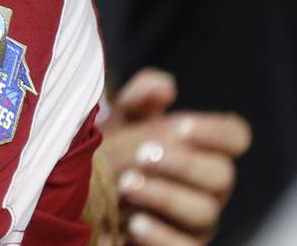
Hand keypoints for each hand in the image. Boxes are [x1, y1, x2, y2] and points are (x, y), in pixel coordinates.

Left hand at [99, 68, 251, 244]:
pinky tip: (133, 222)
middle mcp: (208, 186)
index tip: (179, 125)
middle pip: (222, 175)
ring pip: (204, 211)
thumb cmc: (111, 151)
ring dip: (164, 196)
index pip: (235, 136)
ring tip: (126, 184)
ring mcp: (197, 221)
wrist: (83, 194)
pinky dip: (161, 236)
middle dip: (184, 163)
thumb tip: (166, 87)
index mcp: (202, 149)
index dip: (215, 130)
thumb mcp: (119, 121)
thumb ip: (140, 98)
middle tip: (143, 154)